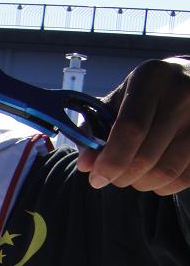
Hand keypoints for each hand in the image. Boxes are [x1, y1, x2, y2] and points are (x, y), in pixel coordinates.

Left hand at [77, 57, 189, 194]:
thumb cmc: (145, 96)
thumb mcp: (117, 101)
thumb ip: (94, 130)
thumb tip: (85, 165)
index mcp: (151, 78)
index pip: (131, 128)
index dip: (111, 160)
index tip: (96, 178)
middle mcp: (181, 94)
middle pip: (146, 157)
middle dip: (121, 176)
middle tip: (113, 176)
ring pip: (166, 171)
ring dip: (141, 183)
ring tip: (133, 174)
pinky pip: (184, 178)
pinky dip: (163, 186)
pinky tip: (154, 176)